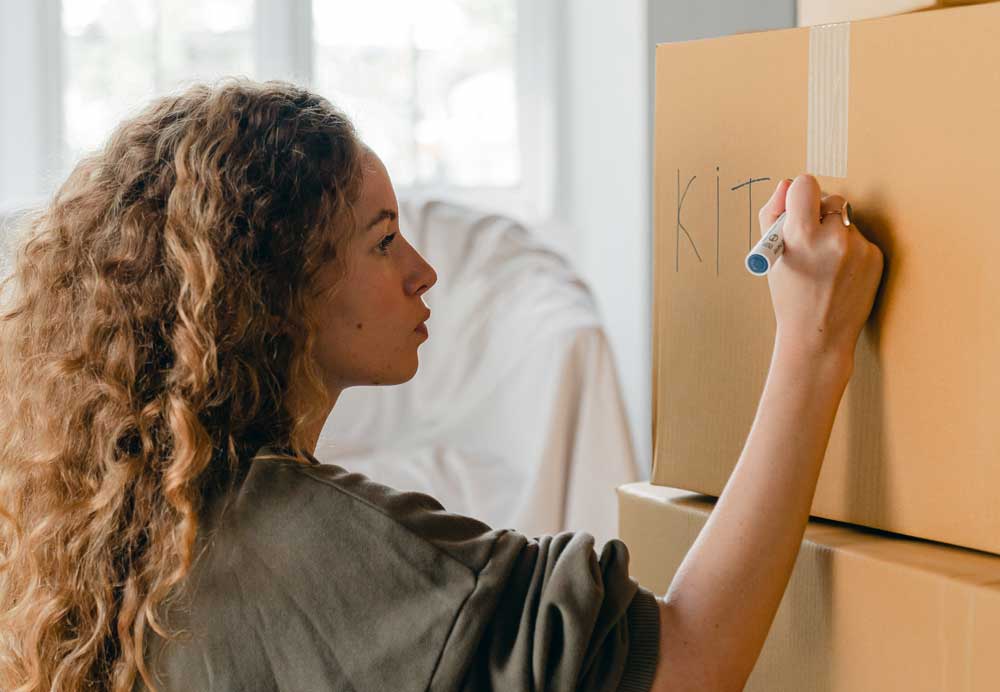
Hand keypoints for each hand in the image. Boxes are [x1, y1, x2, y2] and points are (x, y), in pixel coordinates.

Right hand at [758, 174, 883, 365]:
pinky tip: (840, 272)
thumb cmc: (789, 295)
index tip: (799, 207)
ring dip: (836, 232)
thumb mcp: (770, 256)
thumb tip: (787, 184)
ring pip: (846, 220)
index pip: (806, 184)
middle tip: (810, 239)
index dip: (800, 194)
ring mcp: (858, 248)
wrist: (817, 335)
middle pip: (831, 199)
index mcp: (801, 235)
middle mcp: (833, 238)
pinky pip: (860, 238)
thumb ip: (772, 213)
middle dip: (821, 213)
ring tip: (825, 262)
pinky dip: (850, 249)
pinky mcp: (875, 257)